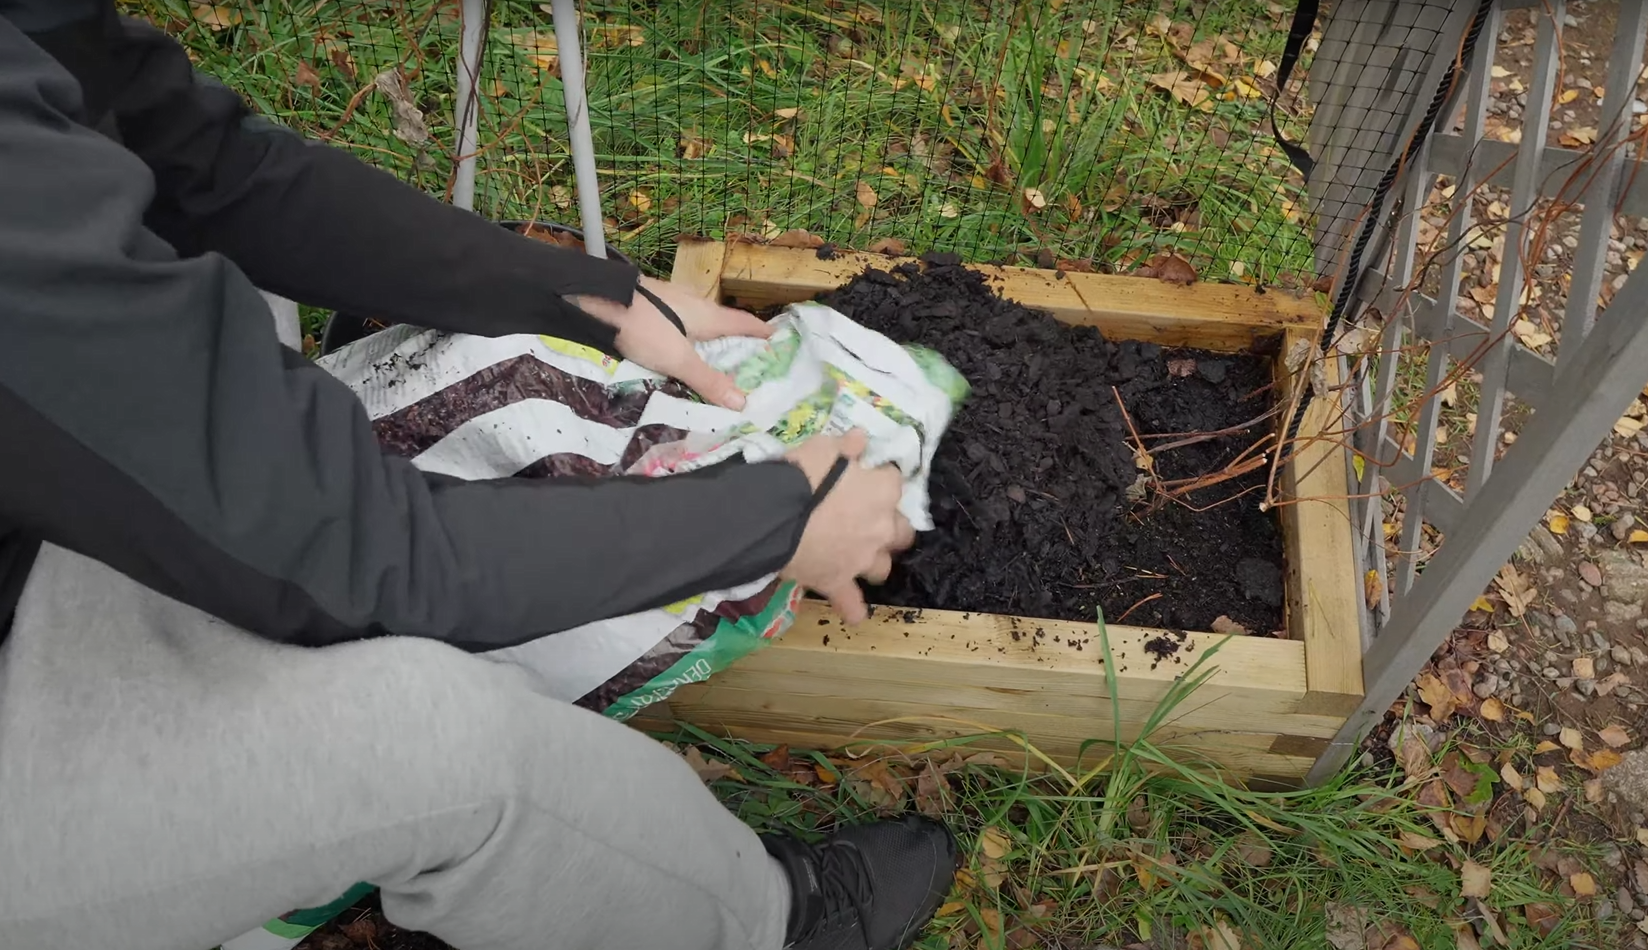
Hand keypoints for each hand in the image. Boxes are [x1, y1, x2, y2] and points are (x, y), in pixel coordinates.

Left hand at [570, 275, 771, 409]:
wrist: (599, 300)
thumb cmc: (645, 327)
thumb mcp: (677, 359)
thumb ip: (707, 380)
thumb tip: (742, 403)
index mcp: (708, 316)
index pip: (744, 323)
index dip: (762, 331)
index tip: (777, 337)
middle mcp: (695, 304)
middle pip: (724, 322)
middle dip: (737, 337)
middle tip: (749, 355)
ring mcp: (673, 302)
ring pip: (702, 321)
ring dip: (712, 337)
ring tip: (717, 355)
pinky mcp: (654, 305)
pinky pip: (683, 322)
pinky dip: (691, 335)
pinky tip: (682, 345)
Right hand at [782, 430, 915, 623]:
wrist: (772, 516)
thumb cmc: (799, 476)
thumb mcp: (821, 448)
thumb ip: (845, 445)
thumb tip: (860, 439)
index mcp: (881, 491)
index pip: (893, 481)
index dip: (879, 480)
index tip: (866, 477)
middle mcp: (881, 527)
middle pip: (901, 531)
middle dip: (890, 526)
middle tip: (869, 519)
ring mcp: (861, 559)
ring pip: (883, 567)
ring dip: (875, 561)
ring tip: (860, 557)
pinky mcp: (838, 582)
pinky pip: (851, 604)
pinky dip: (853, 608)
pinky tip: (854, 613)